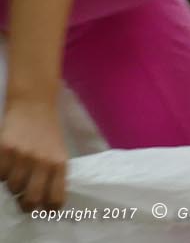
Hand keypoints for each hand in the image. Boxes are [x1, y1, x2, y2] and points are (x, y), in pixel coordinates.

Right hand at [0, 95, 66, 210]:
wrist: (34, 105)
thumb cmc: (47, 132)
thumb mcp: (58, 152)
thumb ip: (53, 175)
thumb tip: (45, 203)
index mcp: (59, 164)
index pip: (56, 198)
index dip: (49, 208)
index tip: (44, 209)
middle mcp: (42, 162)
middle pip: (31, 200)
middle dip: (27, 204)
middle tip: (24, 200)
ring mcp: (22, 156)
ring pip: (12, 188)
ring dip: (13, 184)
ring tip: (17, 171)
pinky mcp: (4, 149)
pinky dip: (1, 172)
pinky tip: (7, 162)